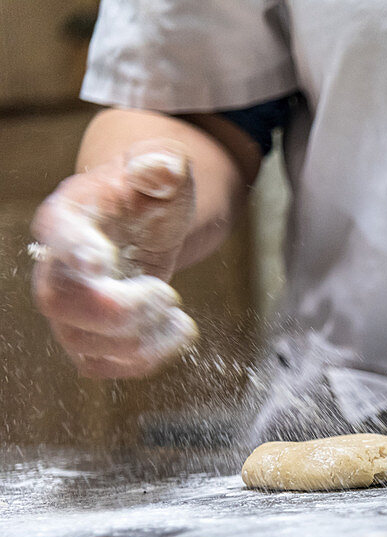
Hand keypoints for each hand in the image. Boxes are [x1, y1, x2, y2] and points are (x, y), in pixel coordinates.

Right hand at [30, 139, 198, 378]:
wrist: (143, 221)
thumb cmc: (149, 194)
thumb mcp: (162, 171)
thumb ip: (161, 167)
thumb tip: (162, 168)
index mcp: (68, 216)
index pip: (58, 234)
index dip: (74, 249)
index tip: (100, 261)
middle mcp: (56, 265)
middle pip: (62, 304)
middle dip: (123, 310)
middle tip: (166, 294)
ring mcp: (69, 307)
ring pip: (83, 346)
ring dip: (141, 341)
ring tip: (178, 316)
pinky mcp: (89, 337)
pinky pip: (101, 367)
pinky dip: (143, 361)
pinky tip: (174, 334)